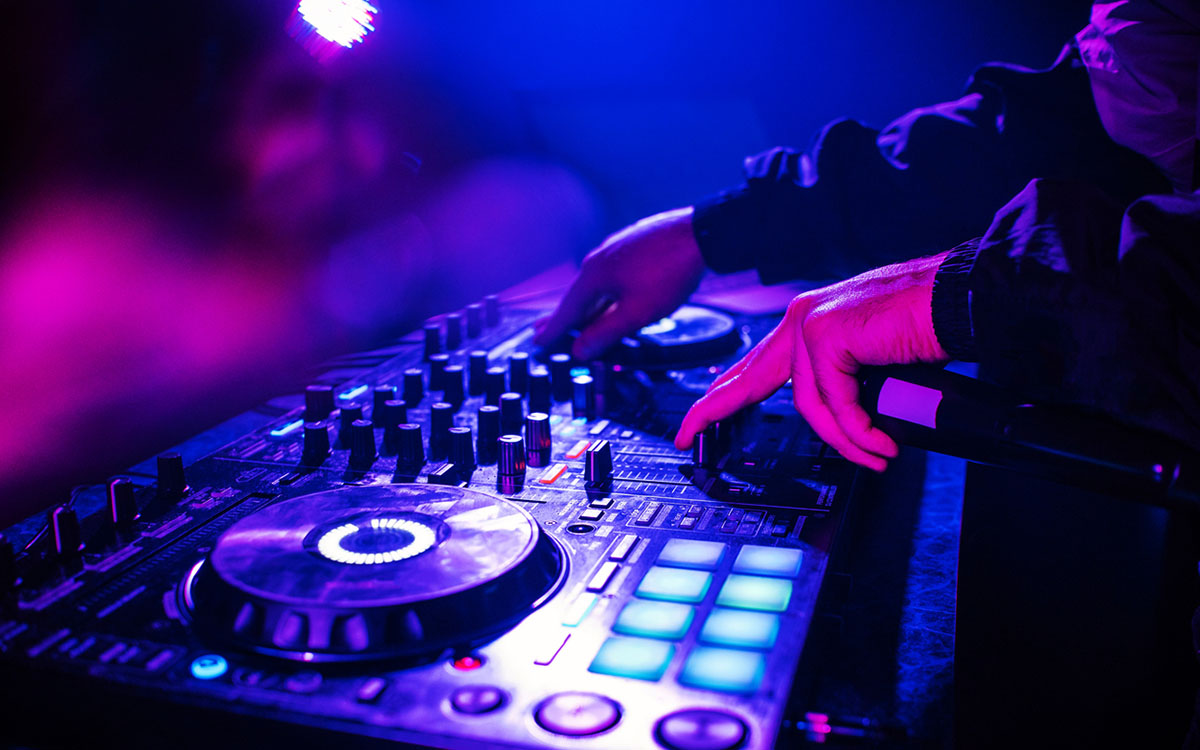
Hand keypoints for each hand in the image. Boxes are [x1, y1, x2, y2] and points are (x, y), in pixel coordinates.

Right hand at [533, 207, 705, 359]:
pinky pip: (610, 275)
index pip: (567, 310)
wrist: (701, 235)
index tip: (538, 342)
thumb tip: (580, 351)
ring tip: (576, 320)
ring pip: (596, 285)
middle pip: (578, 296)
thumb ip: (606, 333)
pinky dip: (604, 292)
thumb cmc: (670, 272)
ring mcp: (616, 249)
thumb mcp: (637, 312)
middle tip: (544, 331)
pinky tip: (610, 297)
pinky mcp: (633, 246)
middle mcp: (599, 259)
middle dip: (564, 318)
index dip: (553, 330)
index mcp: (594, 276)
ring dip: (585, 306)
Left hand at [675, 253, 950, 471]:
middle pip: (750, 379)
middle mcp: (803, 319)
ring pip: (810, 405)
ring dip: (847, 439)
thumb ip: (841, 382)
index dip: (723, 394)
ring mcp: (812, 324)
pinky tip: (879, 442)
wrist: (959, 299)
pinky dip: (860, 429)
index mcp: (808, 321)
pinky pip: (835, 402)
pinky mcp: (828, 335)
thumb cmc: (923, 327)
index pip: (754, 365)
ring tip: (876, 454)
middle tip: (686, 437)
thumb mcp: (869, 361)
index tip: (696, 418)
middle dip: (714, 410)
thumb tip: (837, 421)